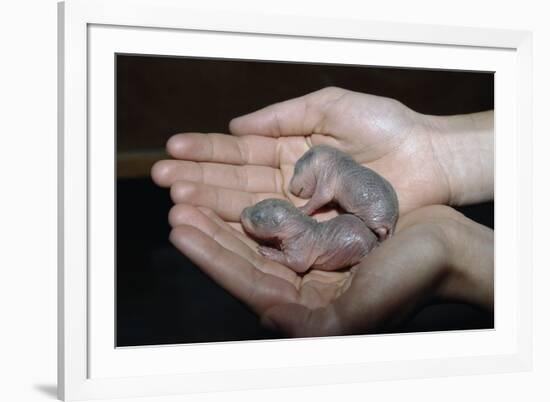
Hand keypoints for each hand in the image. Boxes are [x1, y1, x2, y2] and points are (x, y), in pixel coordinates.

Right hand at [152, 87, 492, 218]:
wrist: (428, 157)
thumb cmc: (385, 126)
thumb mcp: (330, 105)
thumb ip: (283, 115)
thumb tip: (236, 125)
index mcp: (289, 150)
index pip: (240, 152)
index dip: (207, 150)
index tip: (174, 148)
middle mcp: (287, 183)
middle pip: (237, 182)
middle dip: (200, 179)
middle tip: (163, 178)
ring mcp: (300, 210)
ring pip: (250, 207)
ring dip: (213, 203)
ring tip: (179, 200)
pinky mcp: (317, 232)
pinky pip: (277, 230)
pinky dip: (247, 228)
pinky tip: (216, 224)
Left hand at [168, 204, 492, 336]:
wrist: (445, 248)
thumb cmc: (410, 280)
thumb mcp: (361, 313)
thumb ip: (309, 324)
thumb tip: (263, 314)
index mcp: (304, 304)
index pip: (244, 280)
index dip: (210, 255)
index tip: (180, 230)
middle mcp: (300, 281)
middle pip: (241, 254)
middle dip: (207, 230)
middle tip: (176, 203)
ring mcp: (308, 254)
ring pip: (254, 233)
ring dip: (222, 211)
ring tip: (191, 189)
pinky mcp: (318, 231)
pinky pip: (277, 215)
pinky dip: (253, 200)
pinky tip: (234, 186)